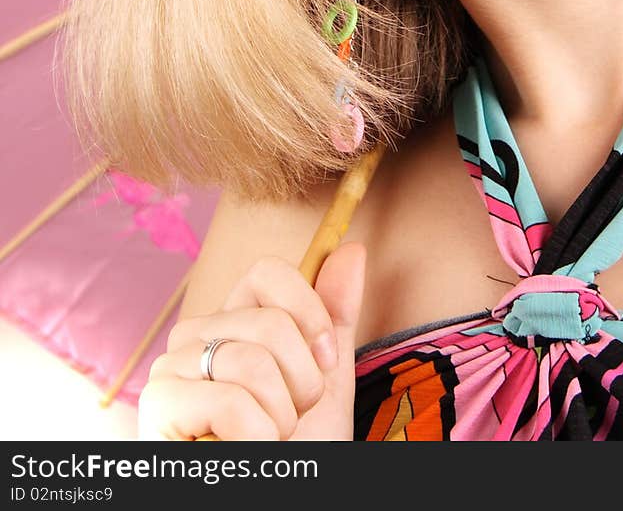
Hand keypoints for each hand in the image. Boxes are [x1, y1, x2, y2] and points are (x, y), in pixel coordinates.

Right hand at [137, 244, 366, 439]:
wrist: (275, 495)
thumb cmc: (296, 445)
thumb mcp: (326, 378)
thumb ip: (334, 316)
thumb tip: (351, 249)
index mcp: (230, 320)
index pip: (267, 272)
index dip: (309, 313)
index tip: (325, 363)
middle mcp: (193, 336)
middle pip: (270, 323)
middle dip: (302, 383)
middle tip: (292, 419)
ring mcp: (170, 369)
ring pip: (253, 363)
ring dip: (281, 417)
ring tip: (268, 439)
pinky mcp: (158, 407)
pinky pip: (230, 403)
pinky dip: (258, 438)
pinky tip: (245, 452)